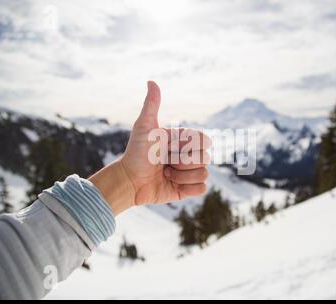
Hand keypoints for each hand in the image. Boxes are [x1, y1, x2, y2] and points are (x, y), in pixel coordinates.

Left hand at [89, 81, 210, 214]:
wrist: (130, 180)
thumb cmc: (137, 152)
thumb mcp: (144, 126)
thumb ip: (151, 105)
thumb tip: (151, 81)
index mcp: (184, 140)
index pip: (204, 140)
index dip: (189, 145)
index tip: (169, 145)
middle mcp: (189, 155)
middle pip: (205, 158)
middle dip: (183, 161)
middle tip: (165, 161)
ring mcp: (189, 173)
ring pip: (204, 174)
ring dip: (182, 175)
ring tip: (166, 173)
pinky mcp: (187, 189)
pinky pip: (201, 189)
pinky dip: (187, 187)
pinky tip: (172, 184)